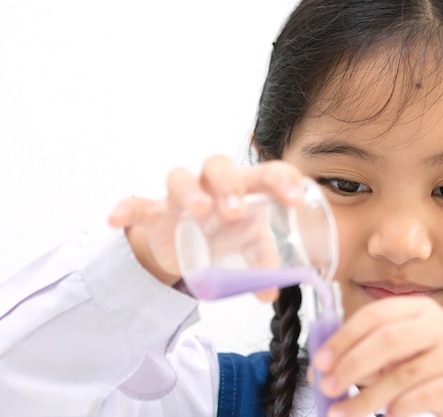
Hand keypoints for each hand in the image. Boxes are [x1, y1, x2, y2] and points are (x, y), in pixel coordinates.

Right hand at [108, 154, 303, 300]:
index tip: (295, 199)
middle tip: (236, 212)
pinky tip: (117, 218)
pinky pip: (136, 204)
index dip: (283, 179)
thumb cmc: (227, 233)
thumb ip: (263, 263)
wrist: (186, 241)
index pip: (266, 172)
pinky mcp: (153, 212)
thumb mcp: (250, 246)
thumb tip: (269, 292)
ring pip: (180, 178)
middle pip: (218, 166)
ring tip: (199, 211)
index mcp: (245, 187)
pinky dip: (126, 209)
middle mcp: (213, 185)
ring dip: (189, 192)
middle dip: (229, 185)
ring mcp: (180, 197)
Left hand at [313, 297, 442, 416]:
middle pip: (387, 340)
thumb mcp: (401, 350)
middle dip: (351, 365)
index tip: (320, 361)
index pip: (374, 315)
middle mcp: (436, 325)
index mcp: (416, 309)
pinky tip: (384, 416)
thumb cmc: (430, 364)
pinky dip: (398, 408)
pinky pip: (423, 397)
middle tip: (328, 387)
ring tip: (344, 412)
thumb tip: (319, 373)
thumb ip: (364, 355)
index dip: (344, 338)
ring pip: (402, 374)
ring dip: (367, 397)